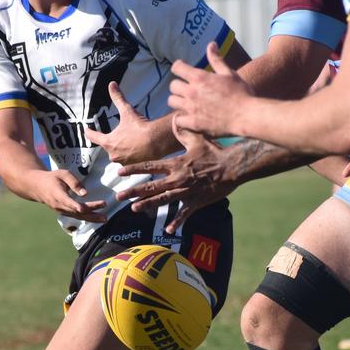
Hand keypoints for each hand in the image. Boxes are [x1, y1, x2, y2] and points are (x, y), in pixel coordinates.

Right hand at [29, 169, 106, 222]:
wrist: (38, 187)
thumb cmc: (52, 177)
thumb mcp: (62, 174)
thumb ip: (74, 182)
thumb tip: (85, 194)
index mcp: (57, 194)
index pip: (67, 202)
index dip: (75, 206)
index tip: (83, 208)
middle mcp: (59, 205)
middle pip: (76, 211)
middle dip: (91, 212)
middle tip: (104, 215)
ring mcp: (62, 210)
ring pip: (78, 216)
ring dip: (92, 218)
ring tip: (104, 219)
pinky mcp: (65, 212)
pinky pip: (77, 216)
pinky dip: (88, 218)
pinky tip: (98, 219)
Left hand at [84, 82, 168, 164]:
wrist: (157, 142)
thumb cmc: (140, 127)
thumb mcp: (127, 111)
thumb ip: (118, 98)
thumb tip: (112, 84)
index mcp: (108, 142)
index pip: (94, 137)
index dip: (89, 132)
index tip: (87, 130)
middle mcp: (113, 155)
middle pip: (108, 146)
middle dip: (112, 141)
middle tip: (120, 134)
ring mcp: (123, 162)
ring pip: (119, 155)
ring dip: (122, 149)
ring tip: (131, 141)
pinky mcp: (133, 167)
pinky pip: (128, 162)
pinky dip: (131, 156)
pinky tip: (138, 150)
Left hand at [116, 116, 238, 231]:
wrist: (232, 167)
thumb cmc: (215, 152)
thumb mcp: (197, 138)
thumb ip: (183, 131)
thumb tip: (175, 120)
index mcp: (175, 164)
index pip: (149, 166)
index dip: (134, 169)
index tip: (119, 172)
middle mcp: (177, 179)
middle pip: (151, 186)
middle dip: (133, 191)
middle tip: (118, 196)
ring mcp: (185, 192)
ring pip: (162, 200)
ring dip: (147, 205)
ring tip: (133, 208)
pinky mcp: (196, 201)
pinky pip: (184, 213)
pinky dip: (177, 222)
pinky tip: (168, 229)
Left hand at [168, 41, 252, 136]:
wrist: (247, 116)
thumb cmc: (241, 93)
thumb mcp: (229, 73)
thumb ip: (216, 60)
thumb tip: (211, 44)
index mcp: (200, 78)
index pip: (177, 68)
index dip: (179, 68)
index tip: (182, 70)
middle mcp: (192, 92)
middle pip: (173, 86)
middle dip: (179, 86)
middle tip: (187, 89)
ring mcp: (191, 108)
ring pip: (172, 102)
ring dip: (178, 101)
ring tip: (186, 103)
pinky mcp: (193, 123)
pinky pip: (177, 120)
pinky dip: (181, 118)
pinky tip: (188, 117)